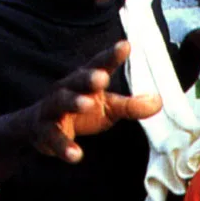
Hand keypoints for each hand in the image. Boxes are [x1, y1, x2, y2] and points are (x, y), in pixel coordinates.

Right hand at [29, 41, 161, 162]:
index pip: (99, 64)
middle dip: (88, 77)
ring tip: (86, 104)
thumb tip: (159, 101)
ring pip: (60, 102)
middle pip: (77, 80)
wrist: (40, 129)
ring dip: (73, 102)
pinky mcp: (44, 131)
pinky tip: (76, 155)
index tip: (126, 45)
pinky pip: (53, 137)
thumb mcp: (109, 108)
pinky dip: (64, 146)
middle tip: (102, 77)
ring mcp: (53, 109)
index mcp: (85, 80)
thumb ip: (131, 105)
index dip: (111, 55)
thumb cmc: (82, 112)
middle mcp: (67, 89)